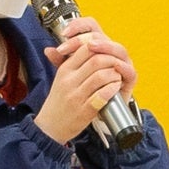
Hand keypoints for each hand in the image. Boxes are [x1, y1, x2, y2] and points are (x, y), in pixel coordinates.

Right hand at [34, 20, 136, 144]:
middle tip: (118, 65)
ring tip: (118, 77)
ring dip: (114, 75)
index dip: (102, 47)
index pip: (85, 48)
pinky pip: (101, 96)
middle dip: (112, 61)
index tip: (110, 53)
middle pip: (96, 60)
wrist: (50, 126)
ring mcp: (76, 96)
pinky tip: (116, 88)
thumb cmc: (59, 101)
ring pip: (100, 76)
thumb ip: (69, 61)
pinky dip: (112, 90)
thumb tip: (75, 42)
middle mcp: (69, 81)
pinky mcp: (84, 111)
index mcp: (65, 70)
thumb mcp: (60, 78)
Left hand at [50, 18, 137, 106]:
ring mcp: (122, 64)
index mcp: (98, 45)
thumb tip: (48, 50)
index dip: (78, 25)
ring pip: (118, 48)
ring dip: (104, 46)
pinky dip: (120, 67)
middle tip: (69, 47)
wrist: (98, 110)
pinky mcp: (130, 79)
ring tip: (90, 47)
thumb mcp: (71, 72)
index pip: (90, 26)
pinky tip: (110, 66)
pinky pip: (129, 70)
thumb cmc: (87, 88)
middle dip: (84, 39)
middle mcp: (111, 51)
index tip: (64, 33)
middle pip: (101, 36)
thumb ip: (61, 61)